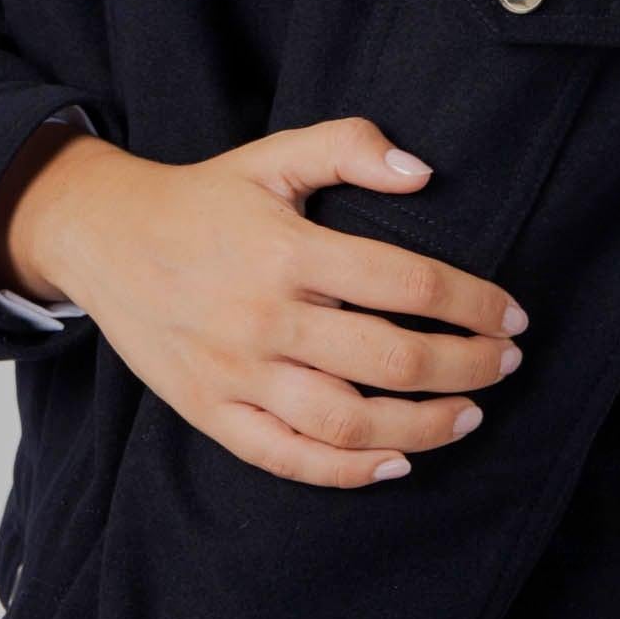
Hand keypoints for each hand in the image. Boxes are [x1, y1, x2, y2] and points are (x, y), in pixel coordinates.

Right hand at [15, 117, 529, 486]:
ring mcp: (236, 373)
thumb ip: (348, 146)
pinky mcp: (211, 412)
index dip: (472, 303)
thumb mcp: (273, 155)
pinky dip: (346, 471)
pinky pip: (286, 458)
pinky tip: (395, 464)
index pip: (405, 284)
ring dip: (422, 427)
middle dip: (465, 367)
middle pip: (389, 360)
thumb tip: (422, 170)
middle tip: (507, 364)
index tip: (513, 314)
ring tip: (470, 416)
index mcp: (288, 251)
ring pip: (346, 421)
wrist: (105, 240)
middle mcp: (265, 318)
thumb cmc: (204, 198)